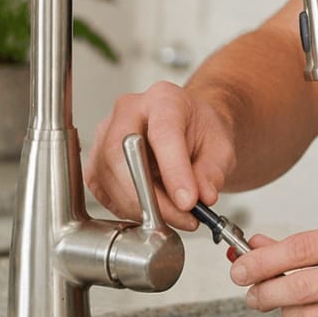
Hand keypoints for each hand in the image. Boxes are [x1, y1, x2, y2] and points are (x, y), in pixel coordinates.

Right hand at [85, 80, 235, 230]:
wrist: (188, 130)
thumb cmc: (201, 133)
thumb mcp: (221, 148)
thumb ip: (213, 172)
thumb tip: (203, 197)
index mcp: (164, 99)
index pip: (162, 134)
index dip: (174, 171)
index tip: (188, 202)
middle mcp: (128, 111)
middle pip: (123, 155)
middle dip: (151, 196)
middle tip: (181, 217)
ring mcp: (105, 135)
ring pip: (110, 177)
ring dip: (142, 208)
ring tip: (175, 217)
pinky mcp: (96, 162)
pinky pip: (103, 192)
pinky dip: (127, 209)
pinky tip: (152, 212)